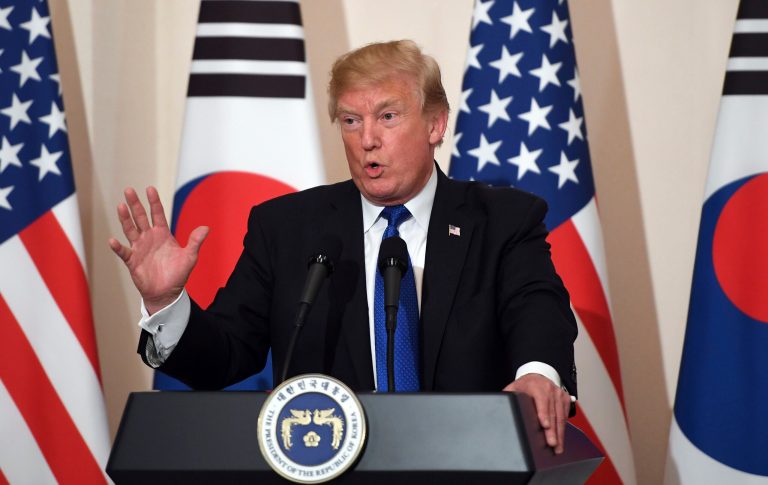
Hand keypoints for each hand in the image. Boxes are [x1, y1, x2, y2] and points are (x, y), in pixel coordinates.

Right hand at [108, 186, 207, 313]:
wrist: (167, 293)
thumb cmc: (178, 274)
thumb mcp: (190, 256)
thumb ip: (195, 241)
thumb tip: (206, 227)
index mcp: (163, 234)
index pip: (157, 214)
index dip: (154, 202)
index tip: (150, 188)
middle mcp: (149, 238)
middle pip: (140, 217)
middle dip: (135, 204)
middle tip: (129, 190)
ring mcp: (139, 248)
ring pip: (130, 230)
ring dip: (125, 219)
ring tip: (121, 206)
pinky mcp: (132, 261)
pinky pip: (124, 252)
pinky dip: (118, 247)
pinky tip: (113, 240)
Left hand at [503, 373, 570, 453]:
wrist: (538, 377)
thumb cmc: (525, 385)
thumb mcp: (514, 388)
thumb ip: (508, 397)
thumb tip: (499, 409)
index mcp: (537, 386)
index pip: (541, 401)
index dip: (543, 414)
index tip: (544, 426)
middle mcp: (550, 389)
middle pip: (552, 413)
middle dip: (552, 430)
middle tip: (552, 444)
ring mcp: (559, 394)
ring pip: (561, 416)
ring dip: (560, 433)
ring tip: (557, 447)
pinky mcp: (566, 399)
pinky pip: (565, 416)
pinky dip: (563, 429)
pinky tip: (560, 439)